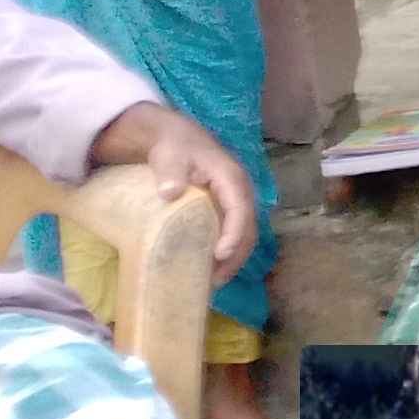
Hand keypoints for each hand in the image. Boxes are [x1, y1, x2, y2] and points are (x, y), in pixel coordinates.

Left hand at [91, 102, 256, 277]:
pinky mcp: (227, 208)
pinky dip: (228, 251)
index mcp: (231, 178)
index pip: (240, 209)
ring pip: (245, 233)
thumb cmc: (174, 148)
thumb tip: (170, 193)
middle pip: (248, 227)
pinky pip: (235, 232)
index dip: (234, 233)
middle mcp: (240, 192)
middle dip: (236, 256)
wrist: (177, 137)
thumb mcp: (170, 156)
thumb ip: (170, 172)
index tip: (220, 255)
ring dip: (234, 258)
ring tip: (214, 280)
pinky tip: (212, 266)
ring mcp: (236, 201)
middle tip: (217, 280)